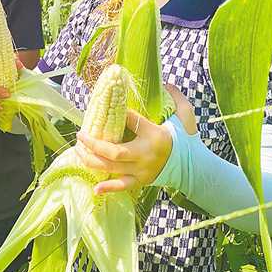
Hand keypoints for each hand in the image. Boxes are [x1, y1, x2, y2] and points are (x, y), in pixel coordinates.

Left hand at [76, 84, 197, 194]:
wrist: (192, 164)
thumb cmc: (183, 138)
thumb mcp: (183, 115)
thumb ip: (176, 98)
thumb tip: (165, 83)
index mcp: (155, 135)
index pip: (132, 122)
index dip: (119, 115)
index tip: (107, 108)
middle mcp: (145, 155)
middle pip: (114, 152)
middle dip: (93, 144)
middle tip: (80, 135)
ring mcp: (142, 171)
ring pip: (112, 168)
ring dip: (92, 160)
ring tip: (79, 151)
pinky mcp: (141, 181)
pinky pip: (122, 186)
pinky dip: (108, 188)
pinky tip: (95, 188)